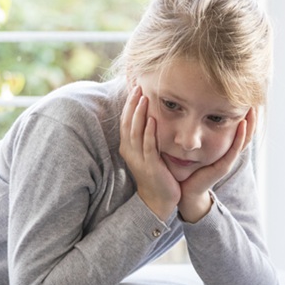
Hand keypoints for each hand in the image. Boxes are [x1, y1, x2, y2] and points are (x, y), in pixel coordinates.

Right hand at [118, 85, 180, 222]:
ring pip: (135, 132)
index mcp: (128, 147)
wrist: (158, 200)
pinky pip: (147, 146)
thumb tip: (149, 116)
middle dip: (132, 104)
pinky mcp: (150, 165)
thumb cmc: (155, 174)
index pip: (126, 120)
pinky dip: (149, 132)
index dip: (128, 103)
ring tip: (143, 97)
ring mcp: (138, 158)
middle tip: (137, 85)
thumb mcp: (147, 152)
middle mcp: (130, 151)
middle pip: (128, 122)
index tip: (134, 86)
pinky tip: (152, 119)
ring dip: (139, 113)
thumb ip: (146, 135)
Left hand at [178, 106, 255, 223]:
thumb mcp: (192, 144)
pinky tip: (242, 124)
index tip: (246, 95)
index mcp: (223, 146)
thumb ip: (193, 128)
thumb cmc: (186, 167)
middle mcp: (228, 152)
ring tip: (253, 108)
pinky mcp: (223, 166)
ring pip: (244, 139)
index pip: (237, 126)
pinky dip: (240, 136)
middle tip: (255, 98)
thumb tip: (187, 106)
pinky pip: (235, 149)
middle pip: (246, 131)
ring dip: (250, 123)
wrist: (185, 190)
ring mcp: (227, 159)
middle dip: (251, 115)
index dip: (243, 112)